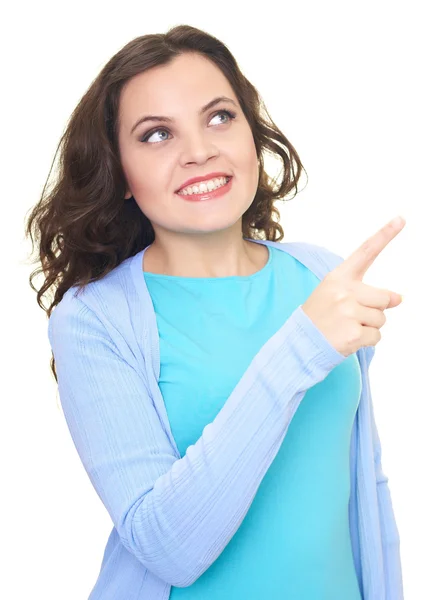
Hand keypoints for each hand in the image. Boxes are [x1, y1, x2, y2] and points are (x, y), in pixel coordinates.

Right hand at [301, 216, 405, 356]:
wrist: (299, 343)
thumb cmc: (320, 317)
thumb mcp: (337, 298)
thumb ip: (367, 294)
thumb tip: (399, 298)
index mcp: (338, 278)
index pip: (366, 252)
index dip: (385, 235)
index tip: (401, 219)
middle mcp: (344, 291)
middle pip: (383, 298)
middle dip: (375, 310)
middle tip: (351, 317)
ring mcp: (348, 312)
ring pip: (381, 319)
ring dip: (369, 327)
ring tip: (346, 327)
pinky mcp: (354, 333)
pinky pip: (377, 336)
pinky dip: (366, 341)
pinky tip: (348, 339)